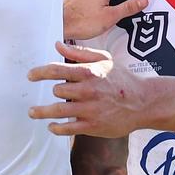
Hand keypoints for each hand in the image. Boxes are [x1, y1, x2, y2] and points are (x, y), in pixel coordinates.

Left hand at [27, 42, 174, 137]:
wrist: (143, 102)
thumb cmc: (122, 79)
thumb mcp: (105, 60)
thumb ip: (80, 53)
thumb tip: (58, 45)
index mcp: (90, 72)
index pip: (57, 70)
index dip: (40, 72)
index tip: (30, 76)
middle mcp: (88, 91)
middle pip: (57, 90)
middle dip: (52, 91)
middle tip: (48, 94)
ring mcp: (90, 110)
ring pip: (58, 111)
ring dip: (42, 112)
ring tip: (33, 112)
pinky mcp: (92, 126)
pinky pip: (67, 129)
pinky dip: (56, 128)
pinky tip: (52, 126)